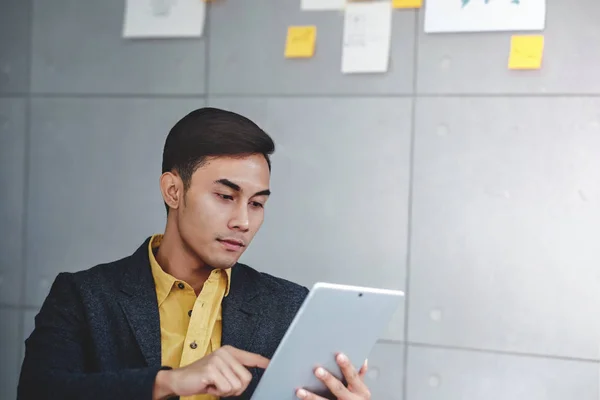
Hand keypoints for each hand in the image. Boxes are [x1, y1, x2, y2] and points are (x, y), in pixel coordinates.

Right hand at [153, 345, 268, 399]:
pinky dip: (217, 392)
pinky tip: (208, 385)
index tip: (272, 365)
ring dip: (225, 391)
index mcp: (229, 351)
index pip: (251, 357)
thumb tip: (248, 377)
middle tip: (222, 385)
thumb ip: (235, 370)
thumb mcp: (220, 370)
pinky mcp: (211, 370)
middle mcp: (225, 353)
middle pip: (246, 378)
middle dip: (236, 389)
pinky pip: (225, 389)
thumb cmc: (201, 377)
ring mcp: (218, 360)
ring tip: (214, 384)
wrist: (179, 379)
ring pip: (236, 386)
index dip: (263, 362)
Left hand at [296, 353, 369, 399]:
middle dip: (328, 379)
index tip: (339, 356)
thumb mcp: (362, 389)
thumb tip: (362, 360)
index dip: (346, 366)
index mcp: (360, 391)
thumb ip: (359, 375)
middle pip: (338, 388)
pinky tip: (301, 399)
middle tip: (318, 370)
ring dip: (312, 397)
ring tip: (300, 391)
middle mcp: (351, 399)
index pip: (353, 376)